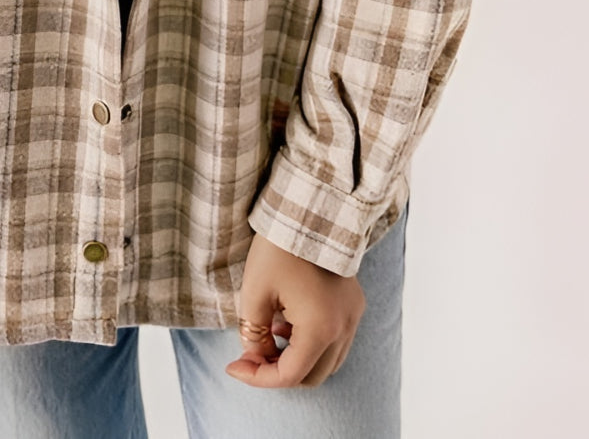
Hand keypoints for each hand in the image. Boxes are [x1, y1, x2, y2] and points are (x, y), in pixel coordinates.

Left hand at [225, 231, 365, 387]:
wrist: (308, 209)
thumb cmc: (277, 248)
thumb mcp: (255, 291)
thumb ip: (253, 333)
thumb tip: (255, 356)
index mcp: (321, 328)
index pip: (289, 375)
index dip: (257, 377)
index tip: (233, 366)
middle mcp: (344, 328)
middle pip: (311, 376)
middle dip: (278, 371)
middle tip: (251, 353)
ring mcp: (353, 316)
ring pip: (326, 362)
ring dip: (297, 358)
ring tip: (269, 333)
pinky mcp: (355, 304)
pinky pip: (336, 341)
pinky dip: (312, 343)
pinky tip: (287, 320)